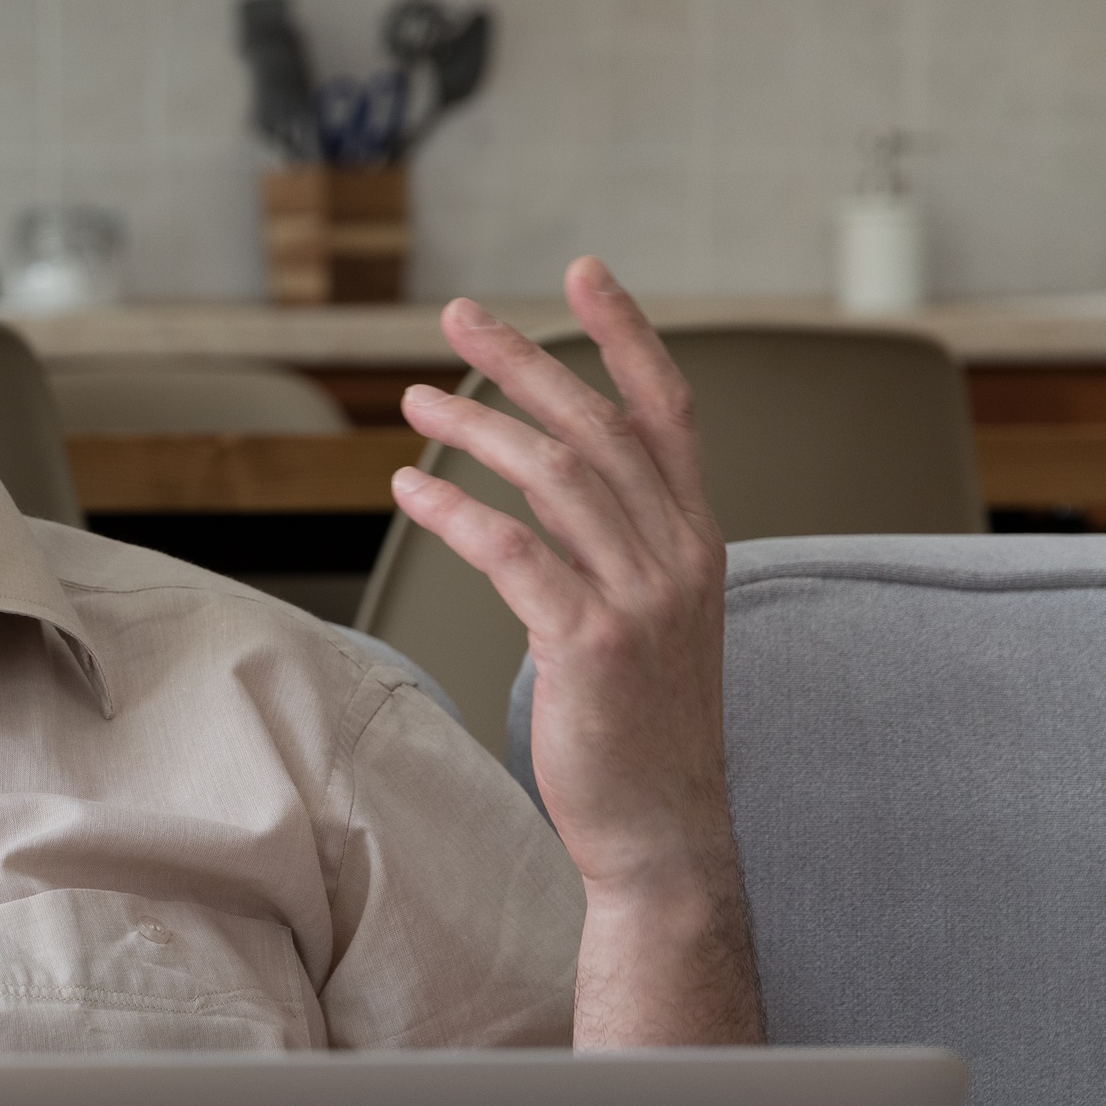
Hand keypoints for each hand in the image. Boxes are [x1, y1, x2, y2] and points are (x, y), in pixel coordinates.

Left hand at [388, 256, 764, 1046]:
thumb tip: (542, 495)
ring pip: (555, 476)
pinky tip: (408, 490)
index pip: (668, 411)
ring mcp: (639, 599)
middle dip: (523, 360)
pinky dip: (456, 511)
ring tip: (413, 403)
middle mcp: (678, 557)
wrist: (663, 833)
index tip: (581, 272)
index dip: (626, 335)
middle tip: (456, 315)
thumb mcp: (647, 620)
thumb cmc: (641, 728)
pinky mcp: (590, 644)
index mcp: (697, 541)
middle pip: (598, 425)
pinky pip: (513, 552)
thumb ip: (611, 548)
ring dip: (475, 428)